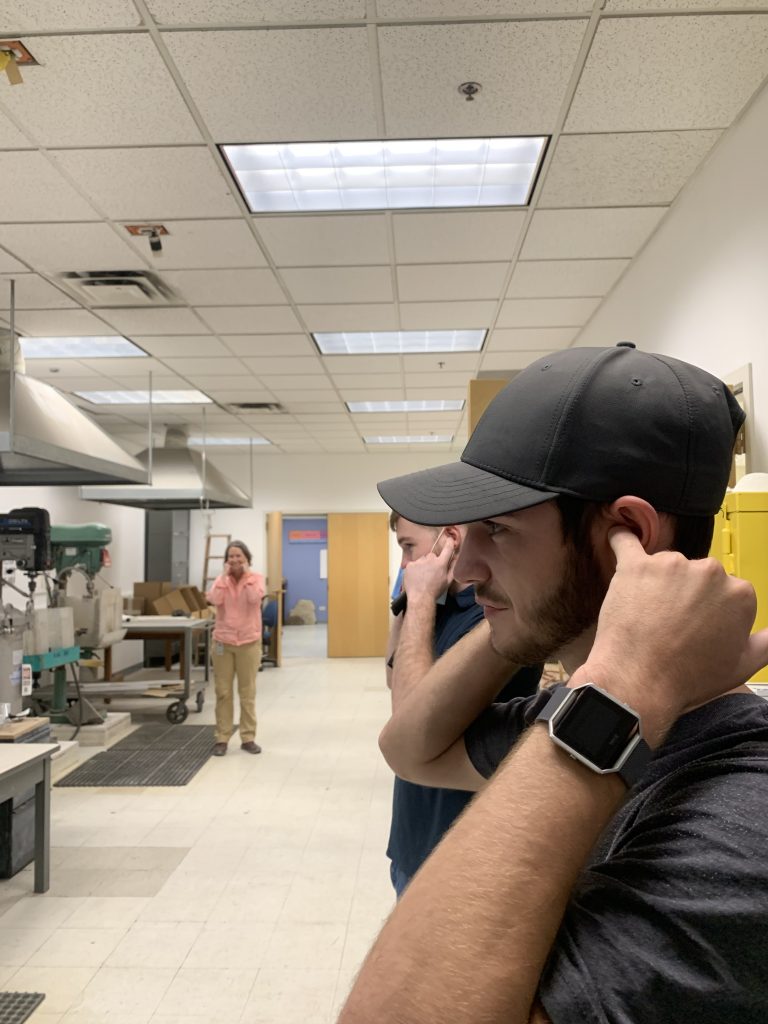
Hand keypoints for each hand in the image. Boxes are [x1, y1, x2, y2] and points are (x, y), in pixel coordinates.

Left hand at [402, 538, 455, 603]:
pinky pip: (413, 564)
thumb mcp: (448, 581)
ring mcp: (419, 561)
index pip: (447, 549)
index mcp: (441, 563)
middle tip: (431, 572)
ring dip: (423, 565)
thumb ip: (452, 568)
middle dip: (432, 561)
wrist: (420, 597)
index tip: (449, 539)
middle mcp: (430, 560)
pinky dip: (414, 569)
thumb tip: (455, 559)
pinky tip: (416, 577)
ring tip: (422, 576)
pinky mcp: (410, 565)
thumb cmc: (435, 591)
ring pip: (422, 560)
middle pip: (432, 555)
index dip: (449, 543)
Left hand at [572, 528, 767, 740]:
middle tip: (670, 625)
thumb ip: (766, 643)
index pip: (725, 590)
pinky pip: (625, 542)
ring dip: (657, 583)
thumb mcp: (743, 666)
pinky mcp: (636, 565)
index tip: (697, 627)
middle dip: (684, 595)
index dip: (709, 611)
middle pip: (696, 575)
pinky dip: (621, 541)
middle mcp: (710, 572)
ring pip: (665, 566)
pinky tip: (619, 540)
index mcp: (740, 593)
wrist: (640, 682)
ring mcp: (672, 564)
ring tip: (647, 618)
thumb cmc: (688, 677)